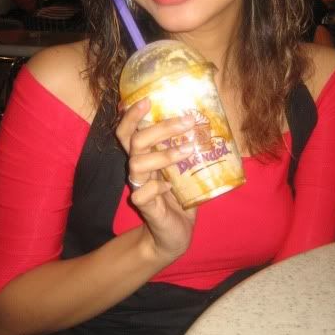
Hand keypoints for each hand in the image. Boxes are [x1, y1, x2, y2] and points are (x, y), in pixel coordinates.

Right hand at [116, 98, 196, 261]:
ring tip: (188, 149)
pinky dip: (158, 187)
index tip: (148, 99)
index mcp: (145, 155)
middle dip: (160, 128)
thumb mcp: (184, 168)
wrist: (174, 235)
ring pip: (137, 163)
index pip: (128, 131)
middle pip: (135, 141)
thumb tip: (206, 121)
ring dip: (164, 154)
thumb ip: (187, 148)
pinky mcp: (144, 207)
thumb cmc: (180, 197)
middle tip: (186, 121)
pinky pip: (142, 193)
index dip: (132, 115)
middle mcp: (138, 168)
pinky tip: (171, 188)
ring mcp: (139, 187)